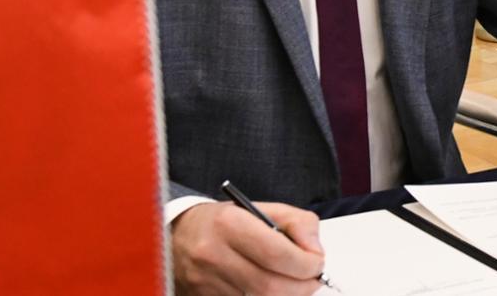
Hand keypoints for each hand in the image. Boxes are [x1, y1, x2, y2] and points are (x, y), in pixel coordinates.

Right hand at [172, 200, 325, 295]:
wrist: (178, 235)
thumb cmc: (223, 222)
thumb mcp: (262, 209)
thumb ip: (297, 223)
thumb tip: (315, 251)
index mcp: (229, 224)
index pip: (276, 254)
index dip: (306, 264)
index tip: (317, 263)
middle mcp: (213, 254)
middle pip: (270, 286)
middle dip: (302, 286)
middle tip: (313, 278)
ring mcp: (205, 282)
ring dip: (287, 295)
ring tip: (294, 282)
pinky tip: (272, 288)